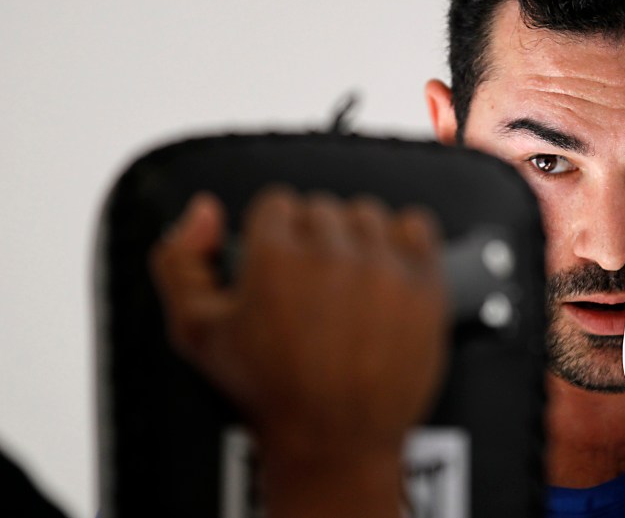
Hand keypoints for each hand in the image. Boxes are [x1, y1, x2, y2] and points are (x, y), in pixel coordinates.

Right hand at [150, 188, 448, 516]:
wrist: (335, 441)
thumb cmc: (270, 393)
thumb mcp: (196, 332)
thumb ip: (180, 262)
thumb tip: (204, 212)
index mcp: (275, 257)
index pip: (278, 203)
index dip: (276, 236)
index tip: (281, 266)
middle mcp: (332, 254)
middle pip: (322, 209)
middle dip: (313, 241)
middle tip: (312, 286)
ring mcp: (383, 267)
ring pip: (367, 215)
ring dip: (356, 240)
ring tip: (348, 284)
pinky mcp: (423, 283)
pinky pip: (416, 226)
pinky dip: (402, 242)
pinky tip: (385, 272)